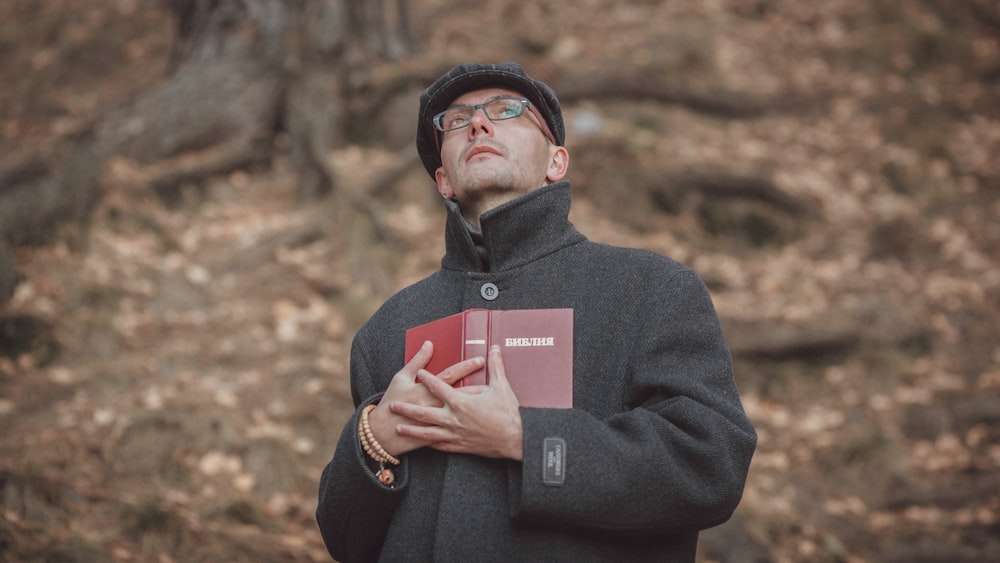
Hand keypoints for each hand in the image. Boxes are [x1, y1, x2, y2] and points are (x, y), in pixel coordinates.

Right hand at [367, 341, 485, 456]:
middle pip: (461, 395)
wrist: (385, 432)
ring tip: (493, 401)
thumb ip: (417, 361)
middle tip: (494, 380)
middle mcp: (435, 408)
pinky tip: (483, 423)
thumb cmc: (393, 401)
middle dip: (478, 386)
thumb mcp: (402, 378)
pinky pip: (460, 432)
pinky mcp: (440, 438)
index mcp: (426, 392)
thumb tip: (429, 344)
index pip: (450, 376)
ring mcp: (438, 424)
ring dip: (478, 408)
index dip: (465, 367)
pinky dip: (471, 427)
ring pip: (463, 416)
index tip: (480, 360)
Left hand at [387, 345, 523, 460]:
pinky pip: (440, 445)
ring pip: (427, 432)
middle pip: (423, 413)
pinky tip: (422, 442)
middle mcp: (453, 419)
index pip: (439, 387)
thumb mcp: (501, 387)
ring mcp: (454, 434)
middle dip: (407, 408)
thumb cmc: (508, 414)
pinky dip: (429, 443)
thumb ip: (495, 366)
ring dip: (411, 429)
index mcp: (460, 402)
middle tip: (393, 405)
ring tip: (399, 427)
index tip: (420, 373)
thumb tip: (494, 349)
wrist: (515, 440)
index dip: (428, 378)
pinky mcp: (460, 446)